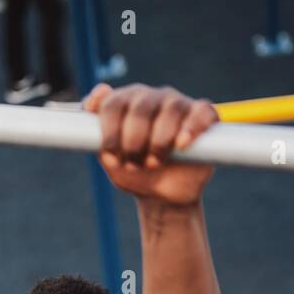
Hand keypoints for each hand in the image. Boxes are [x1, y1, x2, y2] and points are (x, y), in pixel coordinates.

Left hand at [83, 83, 217, 205]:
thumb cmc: (133, 172)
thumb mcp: (109, 158)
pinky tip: (181, 145)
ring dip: (159, 141)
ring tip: (154, 162)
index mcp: (125, 102)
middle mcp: (151, 97)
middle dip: (134, 140)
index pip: (113, 103)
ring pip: (171, 109)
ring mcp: (178, 104)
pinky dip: (191, 128)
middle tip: (134, 163)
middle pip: (140, 106)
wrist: (162, 196)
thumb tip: (91, 103)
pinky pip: (201, 112)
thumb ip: (94, 134)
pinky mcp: (202, 117)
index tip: (111, 155)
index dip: (110, 131)